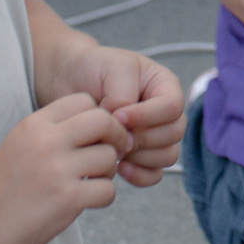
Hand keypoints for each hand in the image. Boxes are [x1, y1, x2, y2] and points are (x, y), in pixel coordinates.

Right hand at [0, 94, 126, 243]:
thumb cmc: (2, 188)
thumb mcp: (20, 144)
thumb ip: (53, 130)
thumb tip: (101, 122)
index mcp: (33, 125)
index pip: (83, 100)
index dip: (97, 116)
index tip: (95, 135)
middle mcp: (46, 142)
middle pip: (104, 120)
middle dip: (114, 136)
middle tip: (110, 152)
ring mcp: (57, 170)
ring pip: (109, 156)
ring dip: (109, 170)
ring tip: (94, 180)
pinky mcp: (67, 199)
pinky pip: (108, 189)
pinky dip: (105, 196)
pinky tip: (90, 201)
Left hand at [54, 44, 186, 186]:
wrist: (69, 82)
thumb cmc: (94, 68)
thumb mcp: (113, 69)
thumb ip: (123, 95)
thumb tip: (126, 129)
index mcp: (164, 85)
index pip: (172, 107)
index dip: (147, 116)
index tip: (117, 116)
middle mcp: (164, 111)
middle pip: (174, 133)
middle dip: (143, 138)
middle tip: (114, 136)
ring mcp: (155, 135)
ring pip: (168, 155)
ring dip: (142, 157)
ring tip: (114, 150)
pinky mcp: (141, 155)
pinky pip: (155, 174)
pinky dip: (141, 175)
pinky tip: (119, 168)